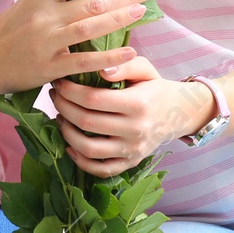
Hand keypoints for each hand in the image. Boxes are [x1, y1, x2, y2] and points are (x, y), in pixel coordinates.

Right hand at [0, 0, 151, 96]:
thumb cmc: (11, 28)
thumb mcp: (30, 1)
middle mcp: (45, 16)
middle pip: (92, 1)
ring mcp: (47, 42)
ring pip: (91, 28)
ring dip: (121, 19)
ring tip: (142, 10)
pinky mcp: (50, 67)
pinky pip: (85, 62)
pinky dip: (109, 58)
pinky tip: (129, 52)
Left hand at [51, 58, 215, 176]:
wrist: (178, 113)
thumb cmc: (154, 87)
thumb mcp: (144, 68)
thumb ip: (123, 65)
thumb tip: (100, 70)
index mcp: (138, 103)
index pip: (93, 99)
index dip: (70, 91)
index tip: (59, 83)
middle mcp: (135, 129)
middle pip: (87, 122)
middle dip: (63, 108)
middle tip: (55, 97)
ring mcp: (132, 150)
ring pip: (89, 149)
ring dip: (67, 133)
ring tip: (61, 117)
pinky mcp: (130, 163)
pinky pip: (100, 169)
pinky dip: (80, 161)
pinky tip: (69, 145)